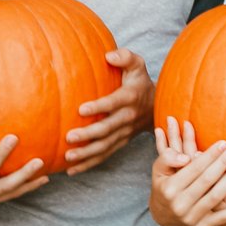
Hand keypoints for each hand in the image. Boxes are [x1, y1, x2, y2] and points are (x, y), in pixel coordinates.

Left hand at [65, 49, 151, 172]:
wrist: (156, 107)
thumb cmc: (140, 82)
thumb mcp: (138, 65)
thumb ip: (125, 57)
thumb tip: (108, 55)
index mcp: (130, 97)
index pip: (114, 103)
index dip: (99, 106)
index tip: (81, 109)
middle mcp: (128, 118)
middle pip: (107, 129)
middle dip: (89, 134)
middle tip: (69, 137)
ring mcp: (124, 133)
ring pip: (105, 146)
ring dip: (86, 153)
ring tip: (68, 156)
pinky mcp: (120, 143)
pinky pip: (104, 156)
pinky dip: (88, 164)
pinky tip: (71, 170)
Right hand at [150, 117, 225, 225]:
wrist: (162, 217)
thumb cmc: (164, 188)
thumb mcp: (158, 170)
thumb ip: (167, 158)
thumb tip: (187, 157)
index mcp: (169, 188)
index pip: (194, 168)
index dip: (210, 155)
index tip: (223, 143)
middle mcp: (180, 204)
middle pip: (207, 180)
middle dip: (223, 163)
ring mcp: (191, 218)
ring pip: (216, 196)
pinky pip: (222, 219)